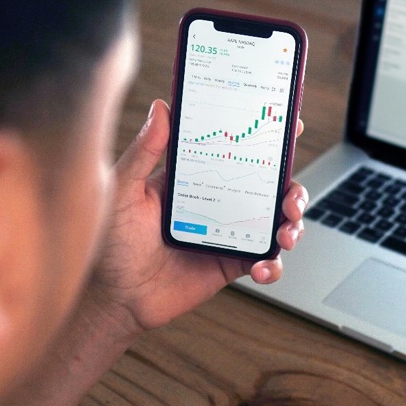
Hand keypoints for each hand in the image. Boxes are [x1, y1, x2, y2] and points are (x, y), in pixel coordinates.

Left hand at [84, 98, 307, 339]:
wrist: (117, 297)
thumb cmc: (112, 242)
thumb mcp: (123, 190)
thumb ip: (143, 151)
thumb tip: (161, 108)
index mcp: (197, 176)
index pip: (238, 149)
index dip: (267, 137)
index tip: (288, 126)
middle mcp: (219, 201)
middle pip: (270, 185)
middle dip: (292, 187)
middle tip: (291, 197)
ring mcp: (230, 232)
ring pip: (277, 221)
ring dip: (293, 224)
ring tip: (286, 233)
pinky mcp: (233, 263)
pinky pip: (266, 261)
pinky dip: (274, 265)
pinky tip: (262, 268)